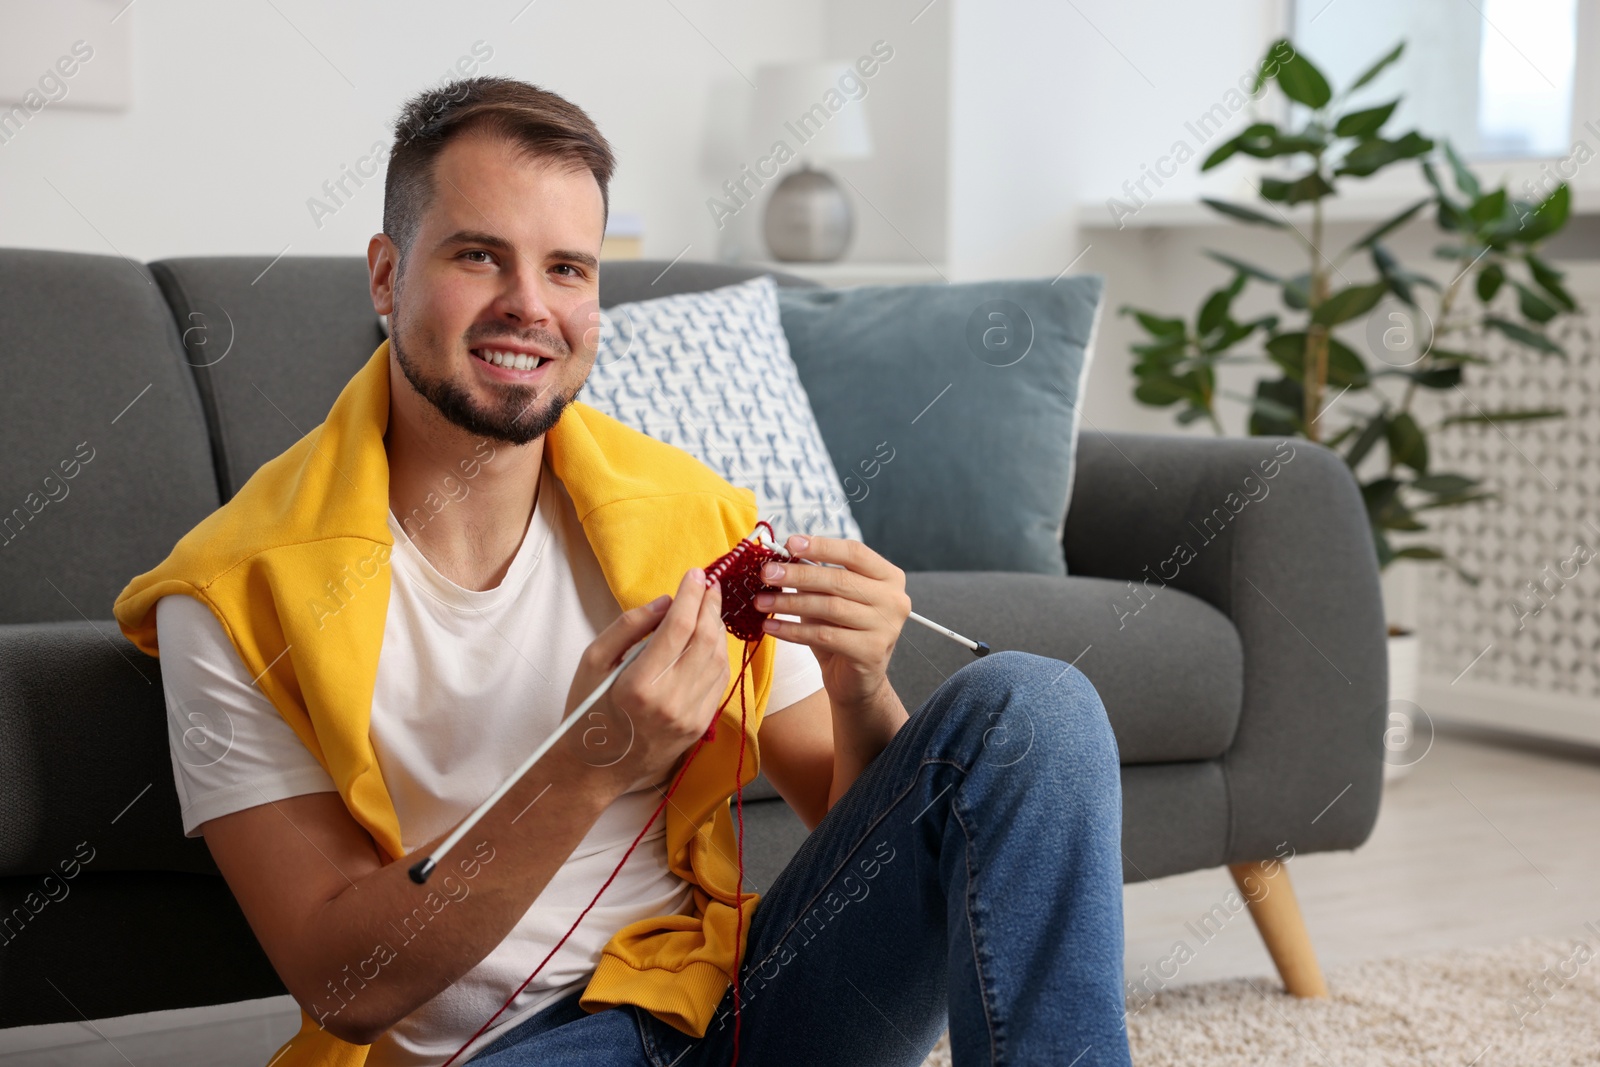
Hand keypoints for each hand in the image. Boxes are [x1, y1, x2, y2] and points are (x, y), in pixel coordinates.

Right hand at [562, 567, 730, 793]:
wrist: (595, 768)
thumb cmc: (587, 710)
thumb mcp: (593, 661)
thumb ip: (628, 627)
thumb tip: (666, 602)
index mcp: (640, 683)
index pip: (678, 627)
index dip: (691, 595)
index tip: (695, 573)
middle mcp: (670, 701)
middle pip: (705, 639)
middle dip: (710, 605)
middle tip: (709, 583)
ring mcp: (689, 717)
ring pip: (718, 659)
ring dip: (717, 627)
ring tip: (709, 607)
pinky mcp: (699, 726)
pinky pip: (719, 681)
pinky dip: (719, 654)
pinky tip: (710, 639)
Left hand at [752, 535, 910, 710]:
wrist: (855, 679)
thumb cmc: (842, 631)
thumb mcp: (831, 597)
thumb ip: (816, 576)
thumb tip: (782, 557)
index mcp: (889, 576)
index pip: (855, 552)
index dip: (821, 546)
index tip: (790, 543)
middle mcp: (894, 599)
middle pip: (840, 580)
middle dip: (798, 575)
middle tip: (766, 573)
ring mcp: (887, 627)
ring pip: (830, 607)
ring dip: (790, 603)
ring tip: (761, 601)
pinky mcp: (871, 652)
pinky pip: (824, 635)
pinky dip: (792, 630)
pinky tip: (771, 626)